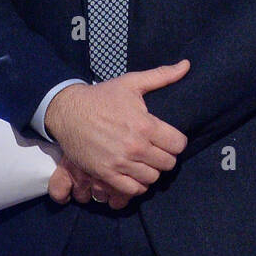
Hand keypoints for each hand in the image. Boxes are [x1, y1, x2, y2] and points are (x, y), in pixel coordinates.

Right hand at [44, 61, 190, 199]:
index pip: (178, 144)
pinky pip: (132, 189)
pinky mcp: (105, 174)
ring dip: (152, 170)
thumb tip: (186, 65)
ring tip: (147, 161)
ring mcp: (120, 163)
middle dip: (166, 156)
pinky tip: (135, 174)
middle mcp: (135, 147)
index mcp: (145, 125)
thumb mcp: (132, 82)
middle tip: (158, 150)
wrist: (69, 111)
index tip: (171, 139)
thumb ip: (162, 76)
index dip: (178, 142)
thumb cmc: (102, 96)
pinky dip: (137, 185)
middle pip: (167, 163)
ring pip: (152, 178)